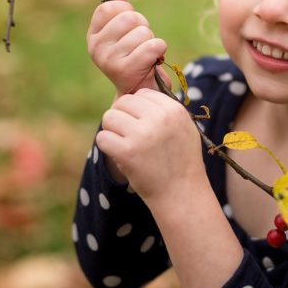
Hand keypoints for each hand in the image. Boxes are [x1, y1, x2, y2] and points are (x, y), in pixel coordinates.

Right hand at [87, 0, 168, 95]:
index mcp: (93, 36)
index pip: (109, 7)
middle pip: (129, 17)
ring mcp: (109, 60)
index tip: (130, 24)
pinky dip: (160, 49)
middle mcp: (96, 48)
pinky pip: (152, 46)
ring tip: (146, 53)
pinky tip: (155, 59)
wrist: (139, 90)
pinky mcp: (126, 70)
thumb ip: (118, 8)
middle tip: (141, 42)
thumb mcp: (123, 32)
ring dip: (151, 40)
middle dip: (143, 26)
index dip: (126, 10)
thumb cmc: (133, 56)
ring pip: (143, 32)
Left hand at [95, 89, 206, 204]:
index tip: (142, 125)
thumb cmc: (182, 161)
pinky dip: (107, 146)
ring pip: (109, 117)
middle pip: (123, 102)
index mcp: (174, 110)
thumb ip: (165, 111)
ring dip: (112, 130)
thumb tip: (137, 94)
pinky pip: (102, 137)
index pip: (143, 93)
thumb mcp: (184, 129)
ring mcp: (142, 135)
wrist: (182, 194)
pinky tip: (119, 155)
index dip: (138, 108)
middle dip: (122, 116)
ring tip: (125, 144)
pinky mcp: (127, 152)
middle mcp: (159, 118)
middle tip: (129, 135)